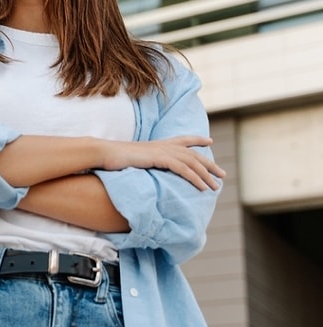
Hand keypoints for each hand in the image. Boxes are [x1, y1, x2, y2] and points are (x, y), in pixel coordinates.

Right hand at [100, 136, 225, 190]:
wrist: (104, 153)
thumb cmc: (113, 158)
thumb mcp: (131, 159)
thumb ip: (141, 162)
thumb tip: (141, 169)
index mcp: (157, 144)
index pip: (182, 139)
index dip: (197, 140)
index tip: (209, 141)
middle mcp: (163, 145)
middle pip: (193, 154)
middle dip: (209, 164)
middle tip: (222, 174)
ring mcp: (162, 151)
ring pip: (191, 162)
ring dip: (206, 175)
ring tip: (215, 187)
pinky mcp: (159, 158)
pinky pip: (183, 169)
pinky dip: (195, 178)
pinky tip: (202, 187)